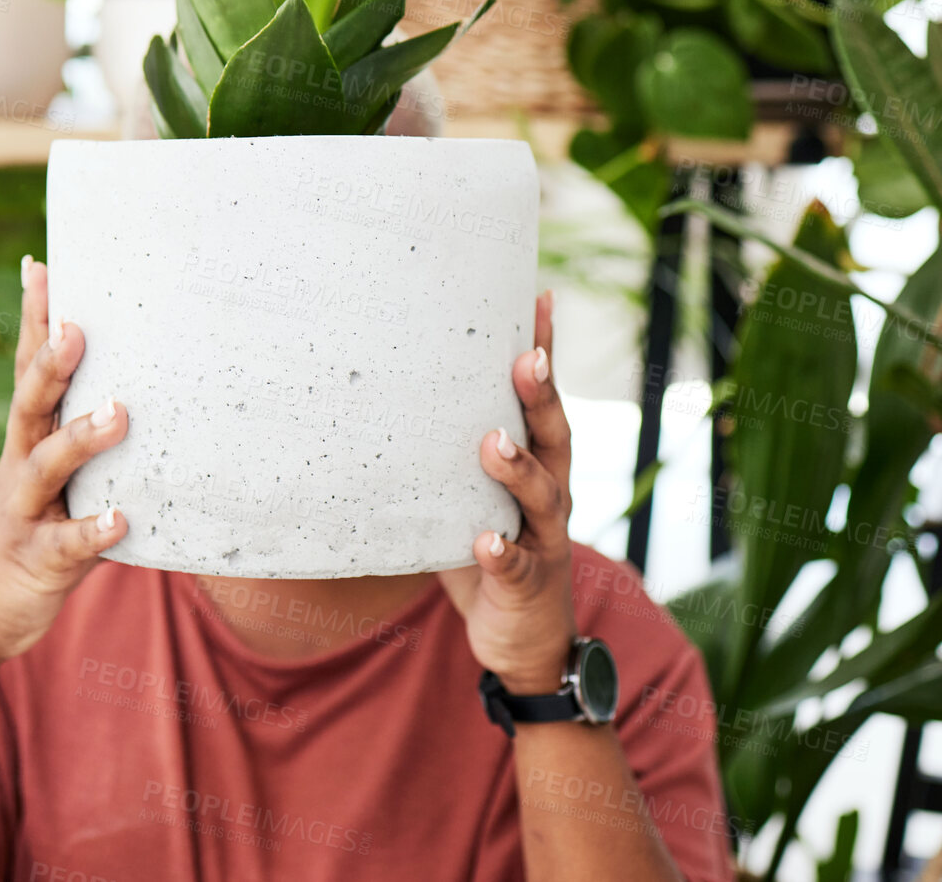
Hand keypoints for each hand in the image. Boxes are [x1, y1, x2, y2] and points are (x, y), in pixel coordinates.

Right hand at [0, 257, 128, 669]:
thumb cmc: (23, 542)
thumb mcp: (52, 488)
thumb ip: (86, 448)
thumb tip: (135, 395)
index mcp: (26, 445)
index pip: (29, 371)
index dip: (35, 320)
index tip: (43, 264)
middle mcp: (20, 470)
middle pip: (31, 406)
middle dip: (51, 364)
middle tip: (78, 326)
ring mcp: (24, 514)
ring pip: (47, 467)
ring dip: (81, 438)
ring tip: (119, 413)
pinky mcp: (37, 562)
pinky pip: (67, 545)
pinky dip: (92, 530)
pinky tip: (121, 519)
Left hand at [439, 291, 576, 694]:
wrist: (524, 642)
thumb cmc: (493, 553)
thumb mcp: (471, 496)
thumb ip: (448, 455)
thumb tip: (388, 396)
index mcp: (539, 465)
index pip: (543, 402)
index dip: (544, 351)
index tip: (539, 298)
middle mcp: (551, 494)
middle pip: (554, 437)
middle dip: (540, 397)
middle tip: (525, 358)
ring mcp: (544, 540)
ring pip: (542, 496)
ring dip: (519, 468)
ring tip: (494, 442)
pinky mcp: (527, 585)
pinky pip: (516, 567)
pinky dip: (502, 553)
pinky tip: (485, 542)